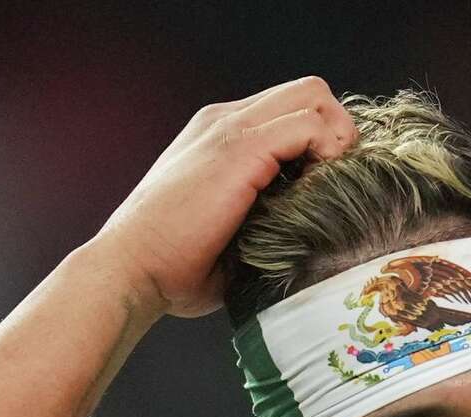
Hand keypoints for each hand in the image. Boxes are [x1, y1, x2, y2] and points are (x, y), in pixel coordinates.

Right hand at [96, 77, 357, 319]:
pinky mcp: (239, 148)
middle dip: (339, 133)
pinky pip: (310, 125)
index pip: (292, 109)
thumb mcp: (229, 231)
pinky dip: (328, 153)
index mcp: (220, 135)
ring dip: (337, 140)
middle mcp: (225, 121)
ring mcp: (230, 129)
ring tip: (327, 189)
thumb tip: (309, 234)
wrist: (131, 270)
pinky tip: (315, 193)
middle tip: (337, 183)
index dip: (322, 142)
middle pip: (309, 92)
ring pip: (314, 97)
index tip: (326, 189)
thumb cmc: (175, 267)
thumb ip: (264, 216)